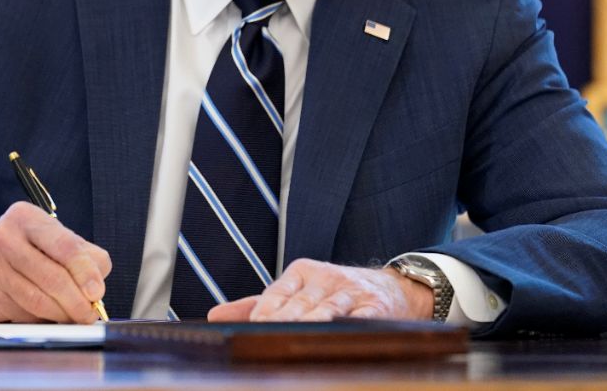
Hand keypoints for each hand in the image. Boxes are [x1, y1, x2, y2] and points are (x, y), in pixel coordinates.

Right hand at [0, 202, 110, 322]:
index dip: (85, 272)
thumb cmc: (30, 252)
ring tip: (74, 318)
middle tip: (89, 314)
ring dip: (62, 315)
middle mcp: (3, 237)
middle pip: (53, 277)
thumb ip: (85, 257)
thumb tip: (96, 288)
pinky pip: (22, 314)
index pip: (65, 246)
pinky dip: (41, 319)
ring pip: (38, 300)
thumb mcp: (57, 241)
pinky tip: (47, 316)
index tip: (97, 293)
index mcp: (26, 217)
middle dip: (77, 302)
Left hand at [207, 258, 432, 321]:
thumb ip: (256, 305)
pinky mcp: (375, 306)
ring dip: (315, 320)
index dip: (266, 312)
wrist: (392, 289)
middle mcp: (325, 277)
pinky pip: (361, 316)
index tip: (254, 329)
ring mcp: (351, 290)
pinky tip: (342, 332)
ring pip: (329, 307)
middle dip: (286, 320)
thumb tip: (214, 316)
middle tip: (270, 335)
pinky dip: (351, 324)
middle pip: (301, 302)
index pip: (278, 292)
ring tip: (301, 332)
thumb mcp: (296, 291)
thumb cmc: (333, 292)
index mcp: (302, 272)